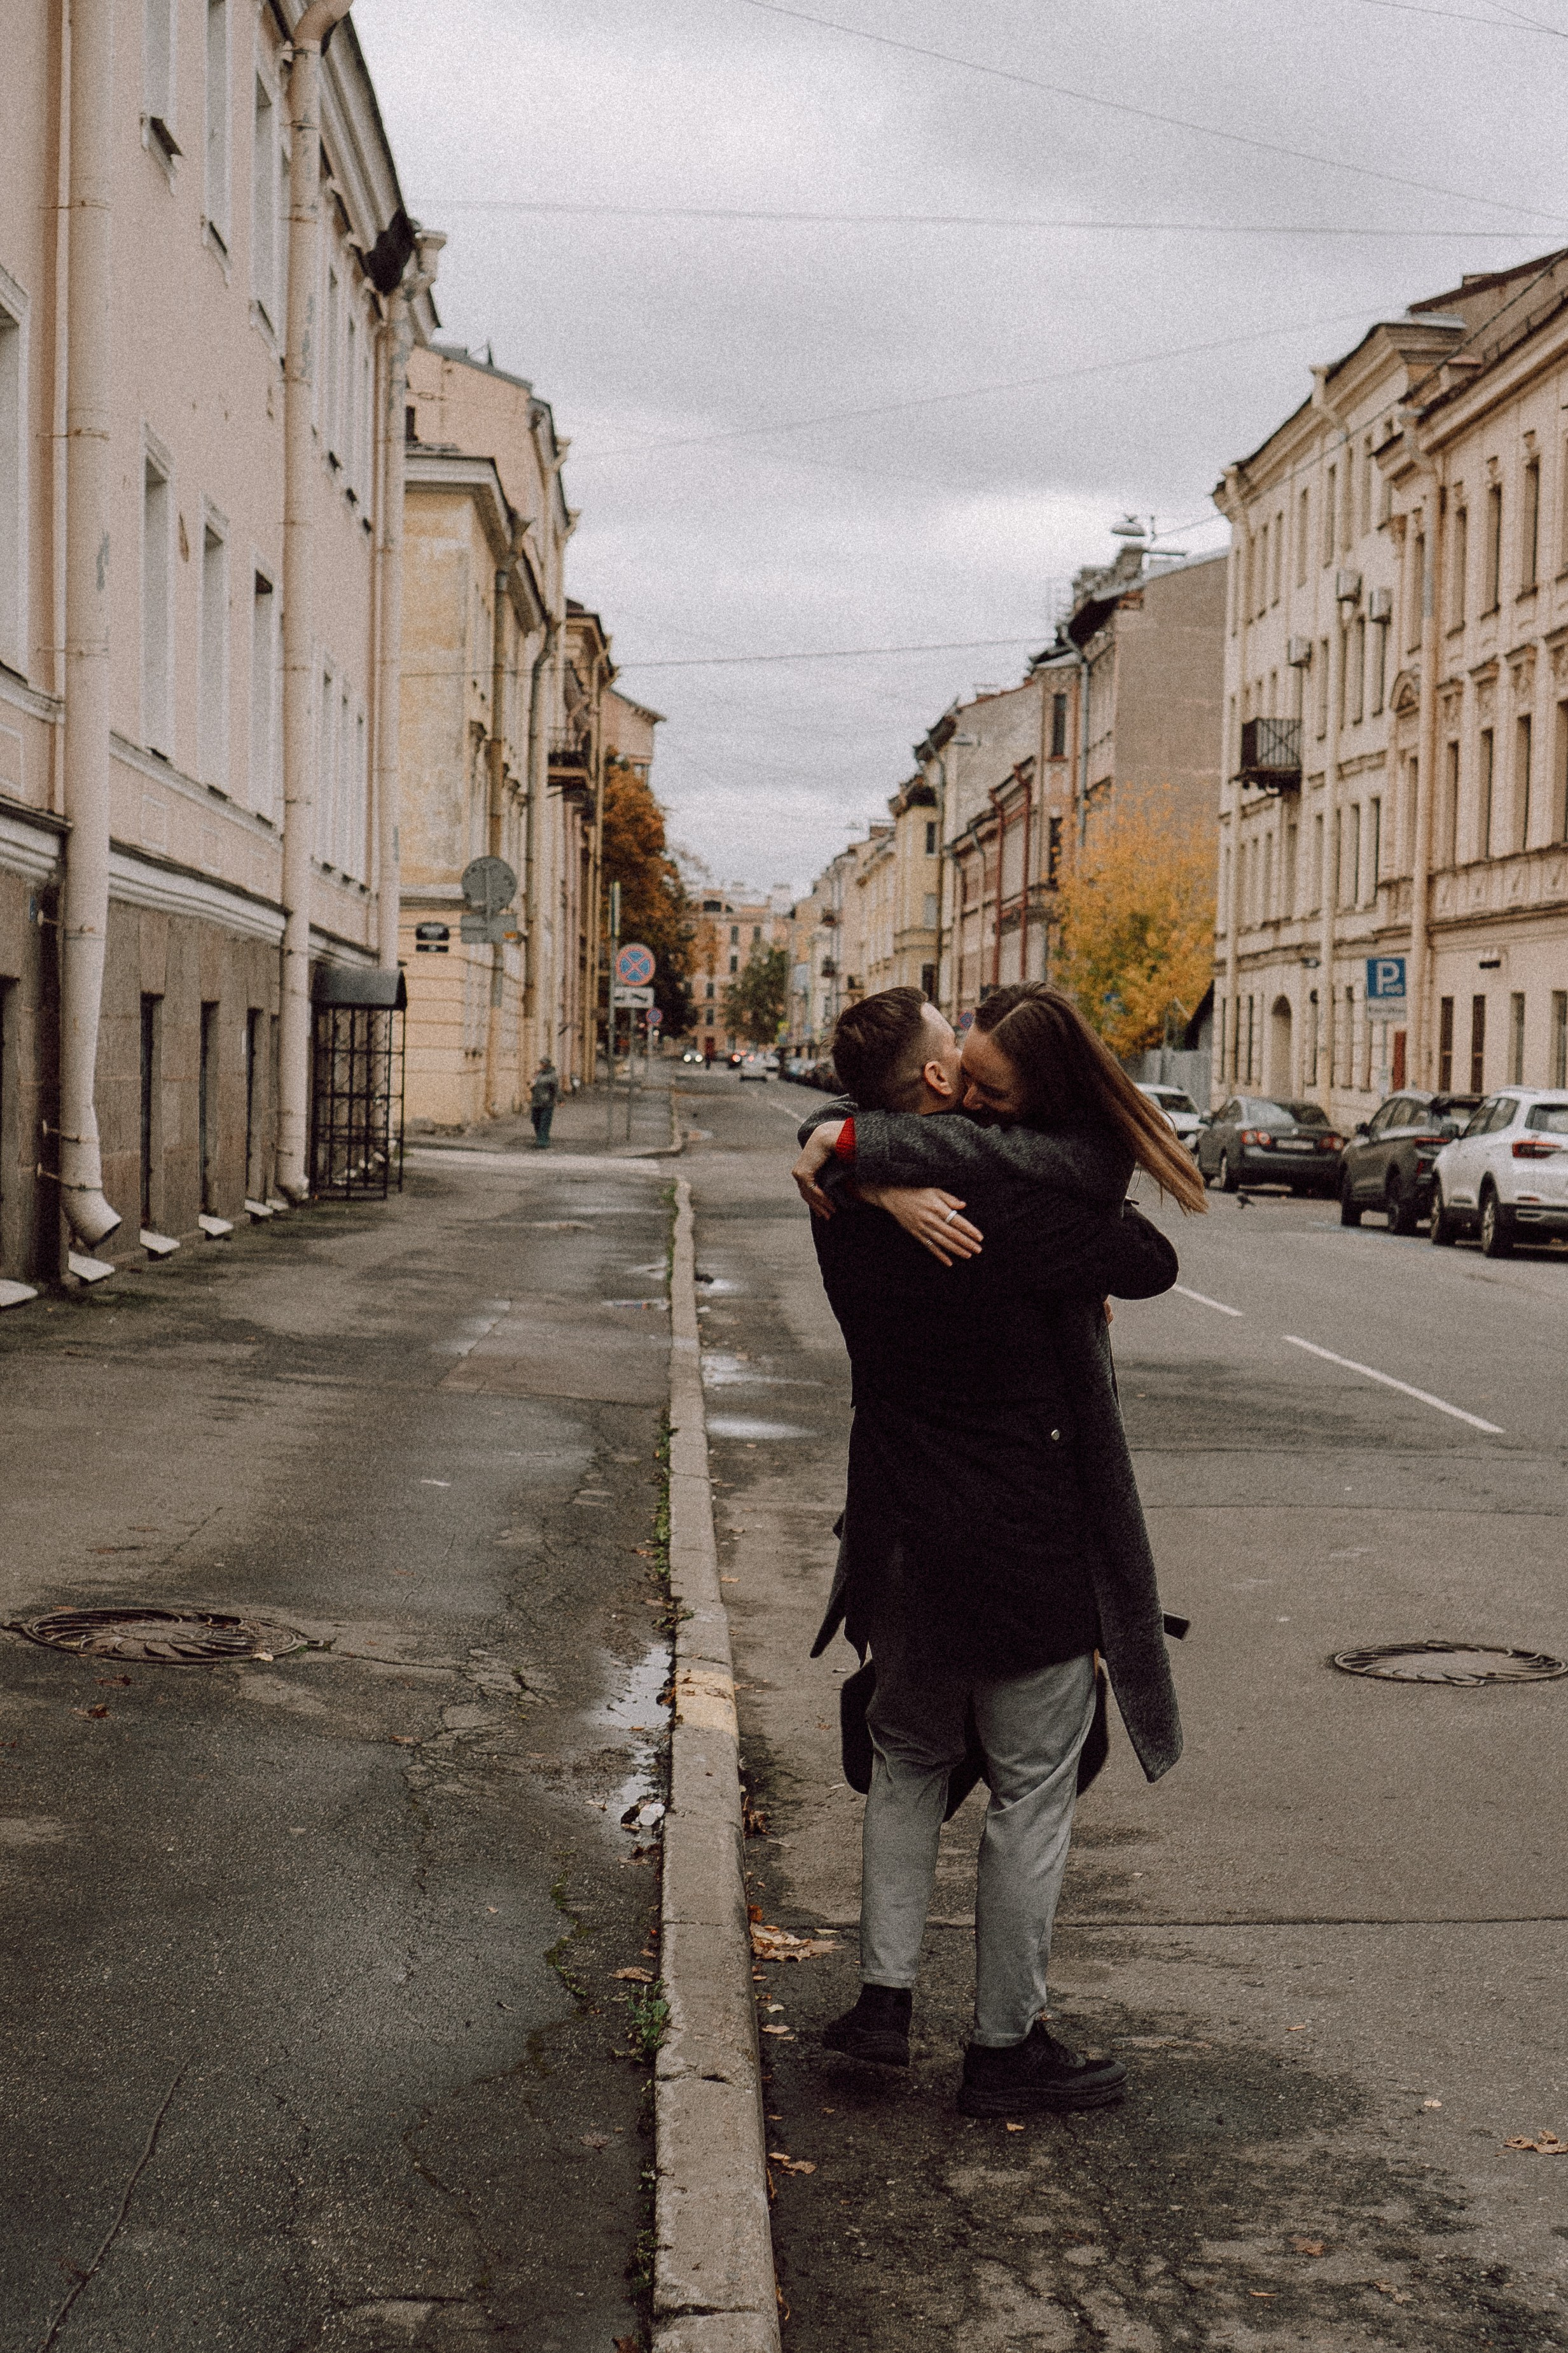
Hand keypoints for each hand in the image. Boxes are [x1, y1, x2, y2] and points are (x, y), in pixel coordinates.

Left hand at [792, 1122, 844, 1217]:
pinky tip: (830, 1204)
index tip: (824, 1212)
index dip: (815, 1202)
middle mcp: (797, 1173)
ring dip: (822, 1205)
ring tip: (831, 1212)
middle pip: (807, 1196)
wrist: (828, 1136)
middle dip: (818, 1207)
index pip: (807, 1191)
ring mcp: (798, 1174)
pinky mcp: (803, 1173)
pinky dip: (822, 1198)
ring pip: (810, 1195)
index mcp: (802, 1170)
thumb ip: (828, 1176)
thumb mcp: (828, 1165)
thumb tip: (836, 1186)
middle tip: (827, 1217)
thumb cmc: (830, 1148)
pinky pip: (813, 1190)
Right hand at [860, 1185, 982, 1265]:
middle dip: (966, 1242)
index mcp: (937, 1207)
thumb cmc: (917, 1192)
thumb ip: (949, 1198)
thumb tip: (963, 1205)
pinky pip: (930, 1247)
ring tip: (968, 1255)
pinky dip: (939, 1255)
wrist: (894, 1197)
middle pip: (952, 1233)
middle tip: (978, 1250)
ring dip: (956, 1250)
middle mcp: (930, 1219)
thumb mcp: (934, 1190)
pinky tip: (949, 1262)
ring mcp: (923, 1228)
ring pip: (942, 1242)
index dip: (969, 1230)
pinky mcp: (917, 1234)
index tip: (979, 1237)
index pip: (957, 1221)